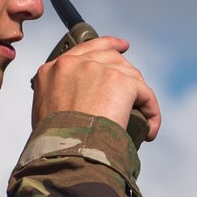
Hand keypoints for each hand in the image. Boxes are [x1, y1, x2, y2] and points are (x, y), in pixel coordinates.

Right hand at [30, 34, 160, 141]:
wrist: (66, 151)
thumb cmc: (54, 143)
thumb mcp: (45, 113)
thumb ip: (58, 98)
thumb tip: (76, 107)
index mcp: (54, 70)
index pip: (84, 49)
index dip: (107, 46)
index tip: (121, 48)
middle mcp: (75, 63)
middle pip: (110, 56)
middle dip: (126, 68)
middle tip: (137, 84)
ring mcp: (98, 69)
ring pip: (130, 74)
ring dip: (140, 97)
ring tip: (143, 121)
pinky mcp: (121, 81)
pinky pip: (145, 93)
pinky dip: (151, 112)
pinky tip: (150, 129)